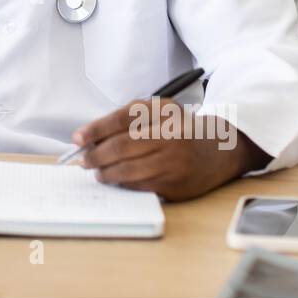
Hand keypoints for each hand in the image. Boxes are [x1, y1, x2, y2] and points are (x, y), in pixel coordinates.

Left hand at [71, 98, 270, 201]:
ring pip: (128, 169)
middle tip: (84, 160)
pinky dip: (122, 184)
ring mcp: (175, 162)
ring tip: (97, 172)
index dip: (96, 129)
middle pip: (122, 145)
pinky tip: (115, 180)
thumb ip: (126, 119)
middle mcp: (172, 134)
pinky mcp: (176, 184)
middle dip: (96, 154)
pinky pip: (140, 186)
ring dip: (106, 172)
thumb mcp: (158, 112)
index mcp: (164, 111)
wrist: (219, 150)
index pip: (122, 118)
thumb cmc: (179, 129)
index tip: (78, 139)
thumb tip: (90, 137)